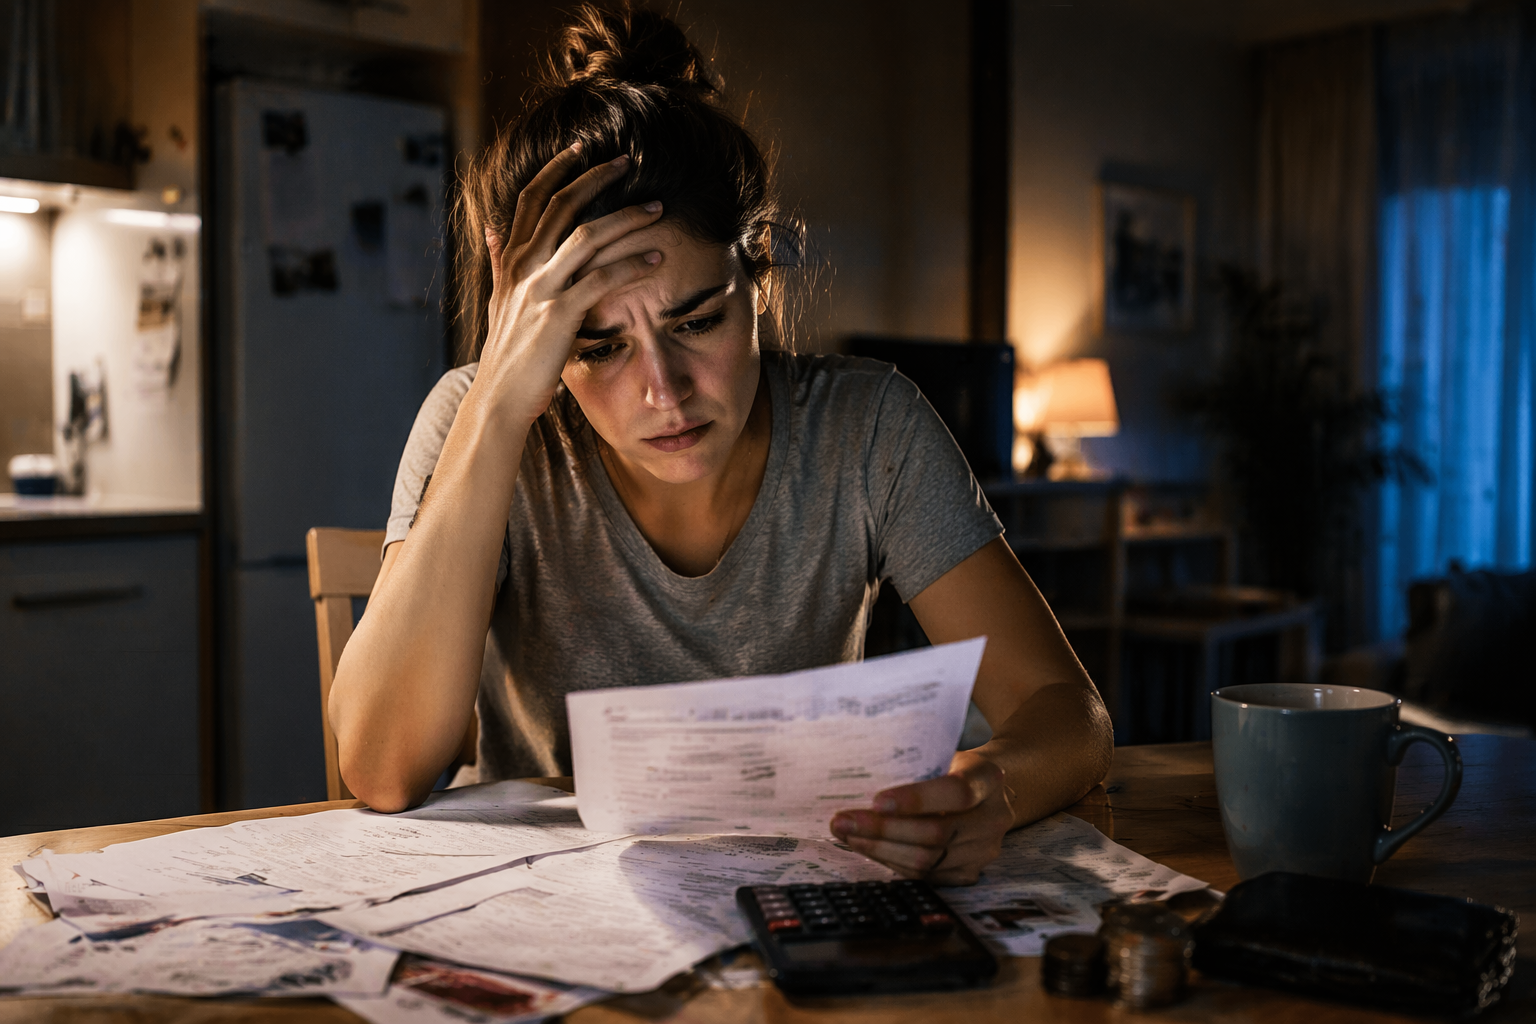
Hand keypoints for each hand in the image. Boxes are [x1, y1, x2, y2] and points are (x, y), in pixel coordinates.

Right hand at [474, 143, 665, 424]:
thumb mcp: (498, 300)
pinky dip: (633, 266)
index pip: (532, 197)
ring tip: (656, 208)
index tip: (583, 148)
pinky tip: (658, 261)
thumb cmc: (507, 354)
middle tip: (628, 161)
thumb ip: (499, 261)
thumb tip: (492, 227)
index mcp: (513, 260)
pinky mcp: (559, 314)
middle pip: (562, 203)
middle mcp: (523, 266)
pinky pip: (602, 279)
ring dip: (626, 217)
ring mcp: (539, 288)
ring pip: (586, 235)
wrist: (500, 398)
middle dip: (597, 177)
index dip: (557, 168)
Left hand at [829, 750, 1014, 884]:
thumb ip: (915, 765)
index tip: (876, 801)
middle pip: (936, 833)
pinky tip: (867, 848)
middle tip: (843, 821)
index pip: (956, 792)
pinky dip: (892, 862)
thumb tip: (856, 775)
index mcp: (988, 778)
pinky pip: (925, 875)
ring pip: (928, 860)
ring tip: (847, 835)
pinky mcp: (969, 873)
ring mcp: (984, 850)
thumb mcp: (941, 753)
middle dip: (884, 830)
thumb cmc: (951, 767)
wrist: (986, 792)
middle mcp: (994, 818)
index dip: (916, 799)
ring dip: (880, 849)